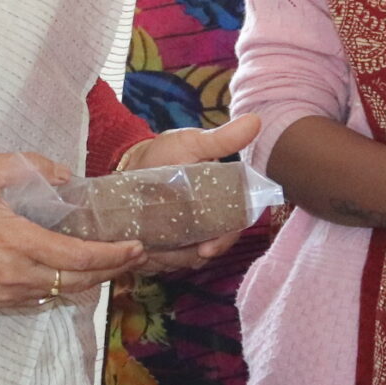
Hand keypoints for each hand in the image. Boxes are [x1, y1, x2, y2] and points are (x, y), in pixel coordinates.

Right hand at [0, 152, 141, 312]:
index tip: (136, 247)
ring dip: (92, 280)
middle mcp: (14, 274)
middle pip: (78, 281)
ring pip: (63, 293)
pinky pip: (43, 299)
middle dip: (113, 269)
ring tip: (113, 262)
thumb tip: (67, 179)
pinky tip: (77, 271)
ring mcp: (6, 292)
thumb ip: (29, 169)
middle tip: (136, 254)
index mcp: (14, 241)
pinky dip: (66, 287)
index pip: (77, 256)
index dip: (112, 255)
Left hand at [121, 116, 263, 276]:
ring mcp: (186, 236)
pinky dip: (156, 261)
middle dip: (192, 255)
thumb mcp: (191, 143)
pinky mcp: (165, 246)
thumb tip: (256, 120)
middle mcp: (208, 223)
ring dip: (171, 259)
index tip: (207, 249)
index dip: (224, 241)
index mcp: (221, 201)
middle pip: (211, 249)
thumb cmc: (165, 152)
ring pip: (187, 260)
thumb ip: (222, 140)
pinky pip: (166, 264)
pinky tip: (143, 251)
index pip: (232, 227)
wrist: (129, 165)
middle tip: (169, 251)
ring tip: (151, 247)